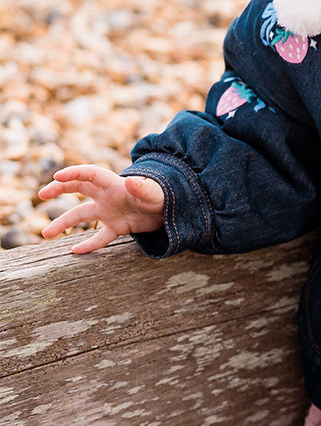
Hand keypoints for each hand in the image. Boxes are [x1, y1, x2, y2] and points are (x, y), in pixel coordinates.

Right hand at [38, 166, 164, 253]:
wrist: (174, 211)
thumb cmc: (164, 197)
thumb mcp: (156, 194)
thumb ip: (144, 188)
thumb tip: (131, 182)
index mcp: (115, 184)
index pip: (89, 174)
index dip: (73, 173)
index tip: (57, 176)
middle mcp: (108, 196)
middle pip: (78, 188)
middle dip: (59, 189)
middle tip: (41, 195)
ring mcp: (110, 212)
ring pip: (81, 215)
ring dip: (63, 223)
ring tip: (45, 234)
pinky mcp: (117, 227)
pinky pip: (99, 237)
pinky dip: (88, 244)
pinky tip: (75, 251)